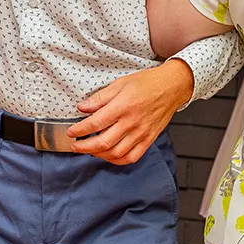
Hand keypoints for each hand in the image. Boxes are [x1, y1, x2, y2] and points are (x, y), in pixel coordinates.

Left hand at [72, 57, 193, 165]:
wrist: (172, 87)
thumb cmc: (147, 83)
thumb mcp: (120, 83)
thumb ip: (100, 97)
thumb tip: (82, 107)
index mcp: (123, 106)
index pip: (96, 123)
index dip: (80, 130)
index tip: (71, 132)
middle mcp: (132, 122)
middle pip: (103, 142)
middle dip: (85, 147)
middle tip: (75, 145)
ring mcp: (141, 133)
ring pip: (116, 153)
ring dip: (99, 154)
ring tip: (90, 150)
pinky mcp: (149, 139)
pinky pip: (132, 157)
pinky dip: (118, 160)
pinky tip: (109, 155)